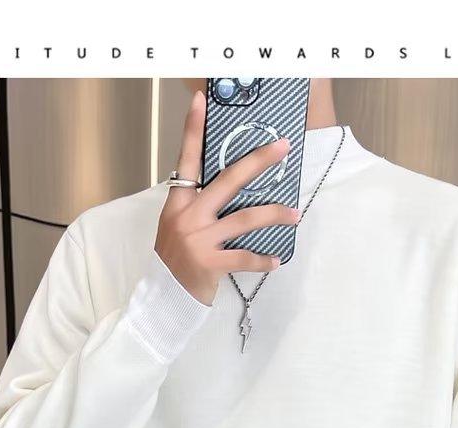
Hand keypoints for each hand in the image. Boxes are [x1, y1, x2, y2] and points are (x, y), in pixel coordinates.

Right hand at [155, 89, 300, 305]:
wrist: (163, 297)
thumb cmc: (174, 260)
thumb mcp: (177, 226)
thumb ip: (196, 206)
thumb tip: (227, 189)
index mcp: (179, 202)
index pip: (187, 158)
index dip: (192, 129)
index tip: (201, 100)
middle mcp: (189, 216)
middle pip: (229, 180)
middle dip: (258, 161)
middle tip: (282, 147)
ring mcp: (199, 239)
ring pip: (245, 219)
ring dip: (274, 215)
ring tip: (294, 214)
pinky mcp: (210, 263)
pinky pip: (244, 258)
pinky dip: (263, 260)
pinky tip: (276, 261)